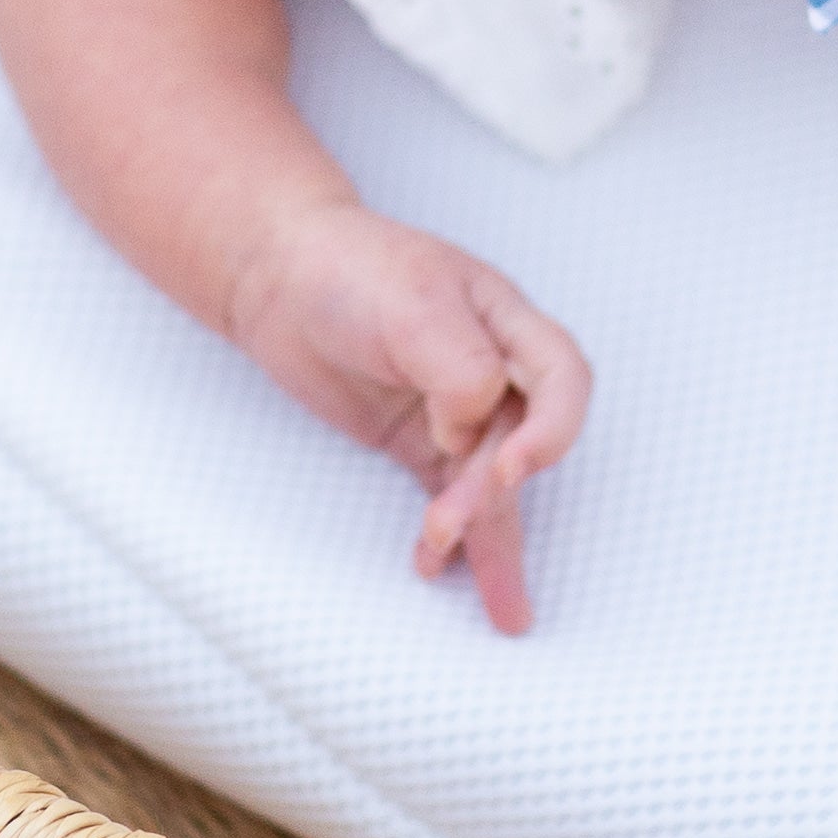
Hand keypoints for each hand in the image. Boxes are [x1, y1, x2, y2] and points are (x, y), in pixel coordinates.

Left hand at [230, 199, 591, 634]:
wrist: (275, 274)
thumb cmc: (349, 267)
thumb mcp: (413, 303)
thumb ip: (461, 366)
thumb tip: (473, 428)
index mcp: (507, 322)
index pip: (562, 380)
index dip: (552, 429)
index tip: (511, 467)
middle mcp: (495, 368)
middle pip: (523, 442)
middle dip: (492, 491)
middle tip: (450, 521)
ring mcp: (457, 409)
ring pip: (490, 482)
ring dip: (478, 529)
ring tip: (451, 569)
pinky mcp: (420, 441)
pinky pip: (450, 495)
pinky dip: (451, 537)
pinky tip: (437, 567)